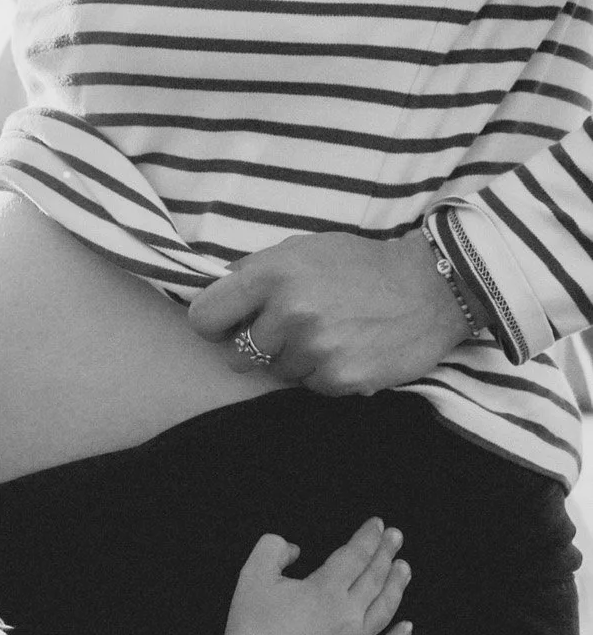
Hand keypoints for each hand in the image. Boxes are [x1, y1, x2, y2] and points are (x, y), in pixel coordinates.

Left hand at [186, 230, 471, 394]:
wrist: (429, 287)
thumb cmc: (360, 265)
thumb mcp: (303, 249)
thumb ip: (257, 271)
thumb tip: (218, 292)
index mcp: (271, 274)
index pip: (204, 317)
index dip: (215, 324)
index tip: (229, 324)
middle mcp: (289, 312)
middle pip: (237, 354)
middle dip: (257, 344)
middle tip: (289, 328)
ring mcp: (314, 348)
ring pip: (274, 372)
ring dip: (294, 358)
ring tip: (328, 333)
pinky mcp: (339, 378)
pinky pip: (309, 385)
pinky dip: (323, 372)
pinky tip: (347, 349)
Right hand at [222, 519, 410, 634]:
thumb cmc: (251, 625)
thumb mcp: (253, 573)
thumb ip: (273, 548)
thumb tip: (294, 549)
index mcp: (326, 588)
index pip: (356, 555)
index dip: (368, 537)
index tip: (378, 525)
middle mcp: (347, 614)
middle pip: (375, 577)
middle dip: (386, 553)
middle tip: (396, 537)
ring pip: (385, 609)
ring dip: (396, 586)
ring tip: (404, 568)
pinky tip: (407, 626)